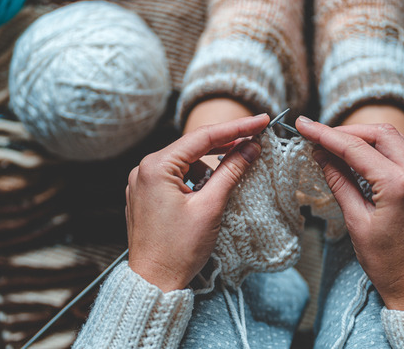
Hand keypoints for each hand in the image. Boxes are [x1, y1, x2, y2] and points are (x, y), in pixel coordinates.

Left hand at [126, 114, 268, 291]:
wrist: (154, 283)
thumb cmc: (178, 250)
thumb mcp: (210, 207)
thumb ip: (231, 171)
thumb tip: (251, 147)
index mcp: (156, 167)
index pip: (203, 137)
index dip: (237, 127)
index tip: (261, 120)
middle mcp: (144, 169)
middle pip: (192, 146)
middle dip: (225, 144)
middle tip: (255, 139)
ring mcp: (142, 183)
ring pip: (185, 162)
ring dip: (209, 165)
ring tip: (229, 179)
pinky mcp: (146, 196)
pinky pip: (175, 177)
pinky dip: (195, 179)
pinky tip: (209, 191)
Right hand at [295, 117, 403, 309]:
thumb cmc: (389, 264)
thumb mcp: (357, 223)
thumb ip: (340, 183)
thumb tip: (322, 158)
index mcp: (399, 185)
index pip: (356, 148)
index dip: (326, 135)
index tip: (305, 126)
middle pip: (380, 133)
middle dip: (347, 131)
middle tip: (319, 136)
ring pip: (395, 139)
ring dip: (365, 137)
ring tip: (337, 144)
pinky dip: (382, 149)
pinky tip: (362, 157)